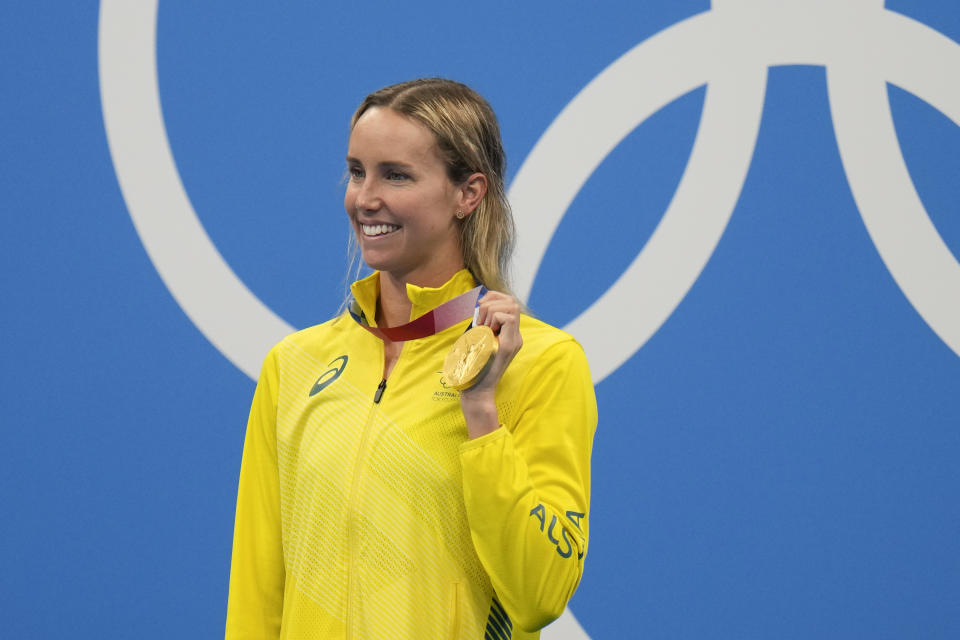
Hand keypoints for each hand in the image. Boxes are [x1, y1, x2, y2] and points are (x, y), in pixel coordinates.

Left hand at [459, 291, 522, 437]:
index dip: (494, 298)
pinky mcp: (508, 346)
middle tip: (480, 318)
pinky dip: (493, 319)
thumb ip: (482, 326)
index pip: (510, 304)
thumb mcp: (478, 340)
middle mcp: (515, 337)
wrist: (477, 391)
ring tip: (482, 326)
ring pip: (511, 307)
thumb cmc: (473, 368)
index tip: (479, 308)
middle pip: (512, 302)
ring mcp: (514, 341)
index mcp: (509, 334)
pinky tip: (485, 331)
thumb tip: (479, 305)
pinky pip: (508, 319)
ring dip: (491, 311)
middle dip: (492, 301)